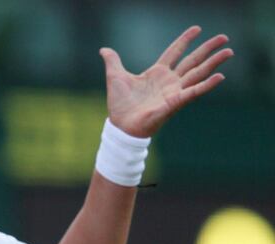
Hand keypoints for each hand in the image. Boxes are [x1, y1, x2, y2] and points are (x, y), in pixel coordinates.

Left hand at [101, 26, 232, 137]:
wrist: (120, 125)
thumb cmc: (119, 105)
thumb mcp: (115, 77)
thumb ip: (113, 62)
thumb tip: (104, 49)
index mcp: (157, 73)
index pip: (174, 52)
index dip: (185, 40)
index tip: (197, 28)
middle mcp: (169, 81)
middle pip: (192, 60)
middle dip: (208, 49)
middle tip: (224, 37)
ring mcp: (174, 91)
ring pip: (198, 73)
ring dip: (214, 63)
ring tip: (229, 51)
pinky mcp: (175, 103)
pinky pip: (193, 92)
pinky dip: (206, 85)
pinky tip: (220, 77)